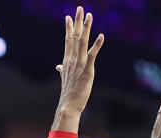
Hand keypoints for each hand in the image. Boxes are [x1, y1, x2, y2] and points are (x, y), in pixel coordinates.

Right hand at [52, 6, 104, 131]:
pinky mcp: (87, 70)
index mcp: (67, 61)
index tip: (68, 16)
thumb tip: (58, 66)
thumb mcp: (65, 78)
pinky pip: (92, 55)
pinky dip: (97, 45)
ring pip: (82, 42)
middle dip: (77, 22)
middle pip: (74, 37)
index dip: (68, 27)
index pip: (67, 40)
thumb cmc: (68, 93)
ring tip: (89, 16)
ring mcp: (79, 64)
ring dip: (86, 28)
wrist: (68, 105)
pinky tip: (101, 36)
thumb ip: (62, 69)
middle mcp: (72, 60)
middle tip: (80, 8)